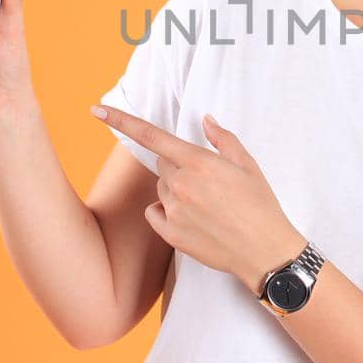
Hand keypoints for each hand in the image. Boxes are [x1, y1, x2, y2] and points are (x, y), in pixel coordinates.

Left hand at [91, 104, 305, 294]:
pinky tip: (191, 219)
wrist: (264, 251)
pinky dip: (166, 212)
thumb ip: (222, 139)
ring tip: (207, 205)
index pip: (151, 136)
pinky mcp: (170, 235)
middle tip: (208, 181)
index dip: (121, 121)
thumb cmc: (260, 205)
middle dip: (179, 166)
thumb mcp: (247, 165)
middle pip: (163, 164)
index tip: (97, 110)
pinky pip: (155, 213)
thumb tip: (206, 120)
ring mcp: (173, 211)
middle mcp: (180, 185)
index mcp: (198, 163)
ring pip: (161, 189)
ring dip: (176, 190)